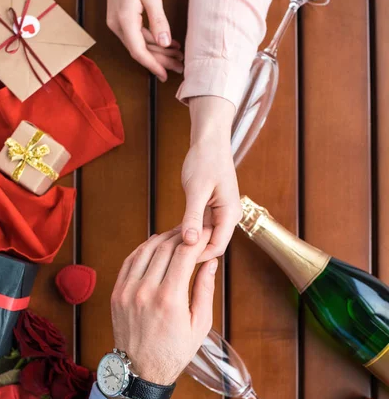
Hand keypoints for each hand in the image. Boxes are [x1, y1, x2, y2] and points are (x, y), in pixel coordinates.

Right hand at [103, 0, 183, 80]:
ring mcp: (117, 24)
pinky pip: (138, 37)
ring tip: (178, 56)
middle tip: (179, 67)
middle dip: (160, 61)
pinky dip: (153, 42)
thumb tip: (164, 43)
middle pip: (140, 51)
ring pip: (140, 45)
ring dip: (159, 52)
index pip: (138, 51)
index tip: (165, 76)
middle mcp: (117, 26)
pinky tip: (168, 44)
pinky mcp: (121, 20)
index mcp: (124, 21)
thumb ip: (159, 20)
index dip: (153, 66)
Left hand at [111, 227, 216, 388]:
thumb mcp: (200, 325)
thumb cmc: (174, 351)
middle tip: (195, 232)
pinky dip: (144, 248)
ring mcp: (127, 291)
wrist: (140, 371)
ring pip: (146, 250)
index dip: (199, 240)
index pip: (184, 254)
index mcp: (169, 300)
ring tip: (178, 235)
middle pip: (165, 247)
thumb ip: (205, 289)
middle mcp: (145, 291)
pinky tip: (156, 245)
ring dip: (163, 238)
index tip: (208, 234)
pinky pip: (130, 261)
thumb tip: (211, 261)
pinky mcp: (116, 293)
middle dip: (183, 235)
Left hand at [182, 97, 241, 261]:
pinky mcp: (213, 210)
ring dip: (188, 241)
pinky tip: (172, 233)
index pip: (217, 246)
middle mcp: (229, 217)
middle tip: (168, 253)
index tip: (176, 258)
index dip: (197, 255)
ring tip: (168, 245)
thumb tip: (190, 241)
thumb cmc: (205, 159)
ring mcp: (221, 213)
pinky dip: (188, 231)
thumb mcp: (196, 189)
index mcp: (230, 214)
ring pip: (205, 237)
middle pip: (211, 244)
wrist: (210, 140)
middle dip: (192, 250)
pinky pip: (201, 227)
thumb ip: (193, 216)